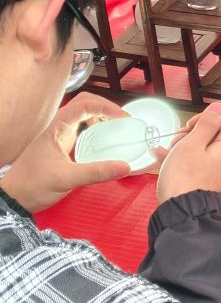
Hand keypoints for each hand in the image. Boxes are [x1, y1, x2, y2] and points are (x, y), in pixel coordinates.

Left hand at [0, 93, 131, 212]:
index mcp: (57, 127)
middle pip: (85, 103)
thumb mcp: (66, 179)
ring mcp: (60, 135)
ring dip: (102, 115)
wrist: (14, 199)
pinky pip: (82, 128)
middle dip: (106, 107)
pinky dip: (97, 128)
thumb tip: (124, 166)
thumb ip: (96, 172)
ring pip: (84, 114)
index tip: (123, 118)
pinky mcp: (63, 145)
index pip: (85, 104)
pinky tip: (104, 139)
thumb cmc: (32, 185)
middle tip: (122, 119)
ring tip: (117, 126)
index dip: (107, 107)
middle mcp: (58, 127)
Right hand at [156, 103, 220, 203]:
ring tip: (166, 152)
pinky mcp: (211, 182)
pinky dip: (185, 159)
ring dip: (184, 146)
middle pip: (216, 135)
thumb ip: (206, 123)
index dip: (209, 118)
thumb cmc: (184, 180)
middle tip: (177, 141)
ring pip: (204, 149)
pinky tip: (163, 157)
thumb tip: (218, 107)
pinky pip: (200, 164)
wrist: (180, 215)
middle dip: (193, 134)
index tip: (192, 124)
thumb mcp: (192, 144)